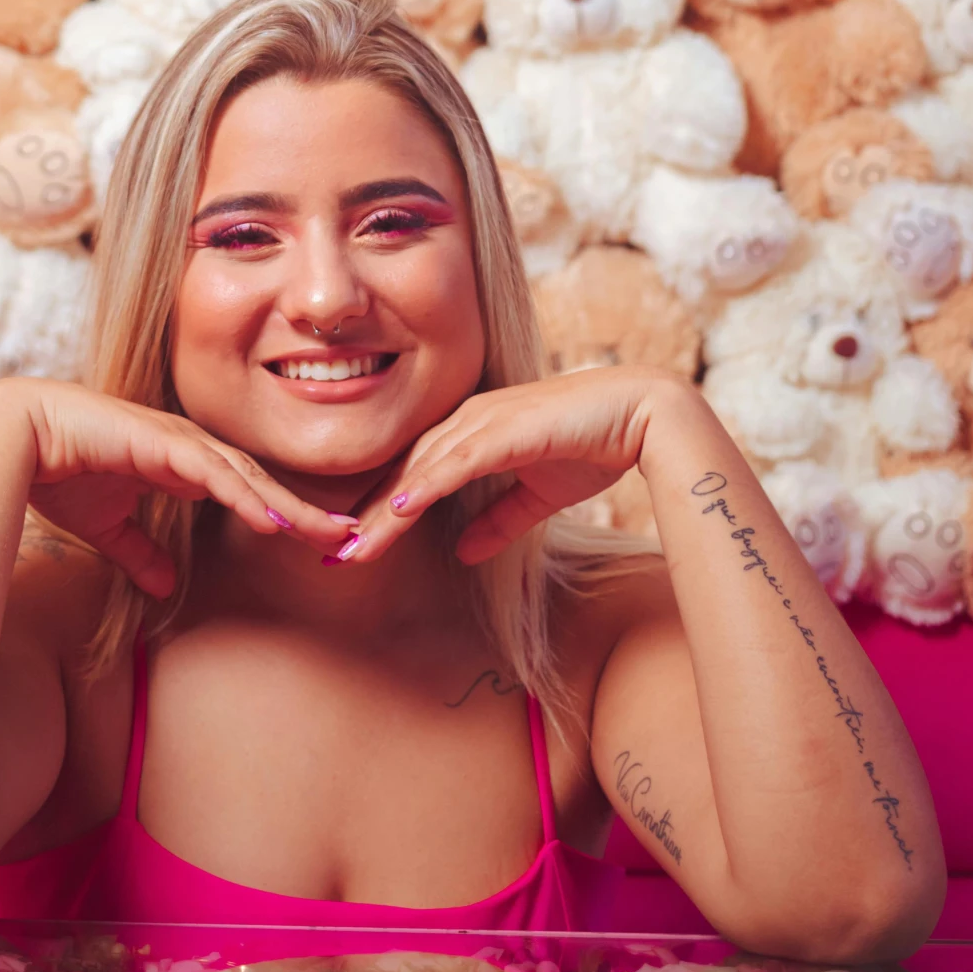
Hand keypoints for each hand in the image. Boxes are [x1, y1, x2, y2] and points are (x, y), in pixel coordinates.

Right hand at [17, 381, 352, 594]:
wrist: (15, 437)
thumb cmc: (56, 473)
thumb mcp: (107, 527)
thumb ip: (138, 551)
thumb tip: (165, 584)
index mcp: (182, 463)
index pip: (247, 491)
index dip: (286, 515)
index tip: (322, 540)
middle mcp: (190, 447)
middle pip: (261, 483)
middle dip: (306, 512)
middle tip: (351, 538)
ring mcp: (179, 441)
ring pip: (248, 477)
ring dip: (289, 507)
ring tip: (329, 534)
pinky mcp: (161, 442)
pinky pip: (214, 472)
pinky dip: (246, 495)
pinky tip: (274, 519)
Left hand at [343, 369, 680, 566]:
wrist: (641, 415)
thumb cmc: (593, 445)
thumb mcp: (537, 496)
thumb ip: (499, 521)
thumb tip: (463, 553)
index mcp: (472, 431)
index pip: (413, 474)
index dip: (381, 511)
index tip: (352, 546)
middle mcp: (468, 421)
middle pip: (404, 473)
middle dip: (368, 516)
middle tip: (332, 556)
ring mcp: (484, 422)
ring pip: (421, 471)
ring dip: (385, 512)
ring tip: (353, 549)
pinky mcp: (506, 430)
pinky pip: (457, 461)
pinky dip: (426, 485)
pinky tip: (401, 509)